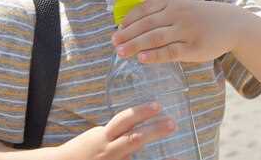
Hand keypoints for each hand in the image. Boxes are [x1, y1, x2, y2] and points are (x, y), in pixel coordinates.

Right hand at [56, 102, 177, 159]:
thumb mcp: (97, 138)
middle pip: (133, 139)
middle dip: (154, 131)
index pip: (123, 121)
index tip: (157, 106)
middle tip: (172, 123)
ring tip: (179, 159)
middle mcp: (108, 150)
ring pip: (134, 153)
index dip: (140, 112)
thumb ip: (115, 134)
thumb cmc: (82, 151)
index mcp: (104, 137)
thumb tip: (136, 128)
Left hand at [111, 0, 245, 63]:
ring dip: (136, 44)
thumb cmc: (201, 17)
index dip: (129, 19)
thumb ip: (160, 10)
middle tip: (113, 42)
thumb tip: (132, 21)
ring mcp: (187, 31)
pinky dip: (155, 55)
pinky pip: (171, 52)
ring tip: (121, 51)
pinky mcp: (194, 48)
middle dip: (128, 33)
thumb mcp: (181, 7)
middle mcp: (178, 15)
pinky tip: (142, 58)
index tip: (117, 29)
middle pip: (147, 24)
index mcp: (173, 3)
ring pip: (156, 37)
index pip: (145, 9)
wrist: (232, 24)